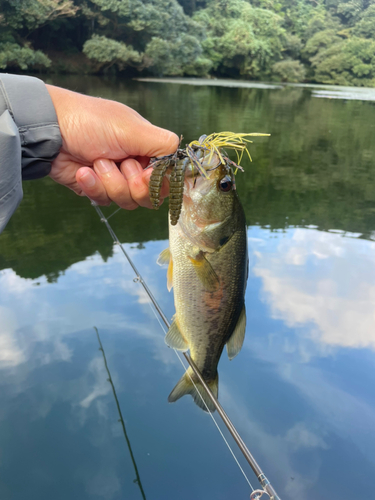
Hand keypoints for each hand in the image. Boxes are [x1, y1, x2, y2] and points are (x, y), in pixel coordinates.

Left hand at [46, 85, 178, 208]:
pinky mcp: (96, 189)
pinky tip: (84, 171)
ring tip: (97, 161)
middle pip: (149, 195)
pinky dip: (94, 186)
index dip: (158, 181)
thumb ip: (163, 144)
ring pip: (128, 201)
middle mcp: (134, 164)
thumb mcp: (133, 129)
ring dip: (111, 182)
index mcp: (147, 148)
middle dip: (133, 183)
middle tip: (121, 164)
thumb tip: (179, 161)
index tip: (146, 173)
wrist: (50, 130)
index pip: (166, 176)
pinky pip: (105, 200)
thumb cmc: (91, 122)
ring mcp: (115, 178)